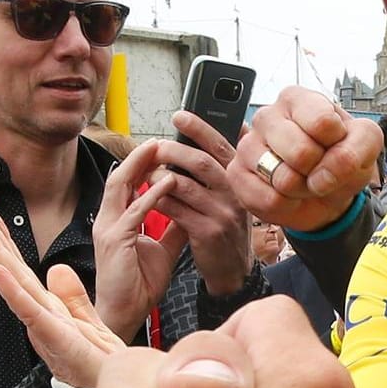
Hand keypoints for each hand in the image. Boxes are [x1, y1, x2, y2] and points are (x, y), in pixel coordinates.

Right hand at [0, 200, 124, 387]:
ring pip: (14, 284)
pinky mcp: (54, 338)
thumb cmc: (101, 363)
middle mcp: (39, 314)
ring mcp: (43, 326)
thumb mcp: (86, 319)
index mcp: (46, 307)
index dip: (4, 238)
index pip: (20, 266)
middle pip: (10, 269)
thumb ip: (71, 295)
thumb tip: (56, 268)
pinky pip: (29, 310)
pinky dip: (12, 290)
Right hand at [93, 139, 191, 338]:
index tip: (162, 148)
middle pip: (119, 176)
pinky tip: (168, 183)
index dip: (142, 163)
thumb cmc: (139, 285)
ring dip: (140, 165)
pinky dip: (151, 194)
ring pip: (120, 186)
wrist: (126, 314)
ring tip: (160, 148)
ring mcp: (108, 229)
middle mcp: (108, 220)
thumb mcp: (163, 248)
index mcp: (117, 221)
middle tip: (160, 139)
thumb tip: (189, 206)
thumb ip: (172, 226)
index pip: (126, 183)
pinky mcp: (114, 241)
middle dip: (139, 156)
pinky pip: (133, 211)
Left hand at [152, 112, 253, 295]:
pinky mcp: (208, 232)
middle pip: (201, 162)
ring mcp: (223, 213)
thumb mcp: (232, 195)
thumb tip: (220, 132)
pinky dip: (160, 200)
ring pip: (185, 185)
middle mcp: (235, 193)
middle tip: (154, 146)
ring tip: (147, 173)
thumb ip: (222, 168)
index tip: (179, 117)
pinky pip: (177, 209)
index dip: (200, 129)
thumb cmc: (226, 227)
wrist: (233, 270)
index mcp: (239, 179)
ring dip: (160, 177)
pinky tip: (149, 197)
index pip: (221, 145)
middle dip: (172, 150)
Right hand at [228, 87, 381, 232]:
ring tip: (304, 181)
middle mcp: (267, 116)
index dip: (338, 145)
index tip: (336, 145)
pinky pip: (269, 200)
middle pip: (301, 153)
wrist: (324, 191)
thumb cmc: (340, 158)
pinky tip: (288, 194)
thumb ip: (357, 148)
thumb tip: (324, 173)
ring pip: (283, 179)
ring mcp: (247, 145)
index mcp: (297, 99)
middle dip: (319, 171)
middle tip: (319, 168)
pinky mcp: (237, 174)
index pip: (322, 123)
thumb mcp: (366, 143)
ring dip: (304, 190)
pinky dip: (288, 205)